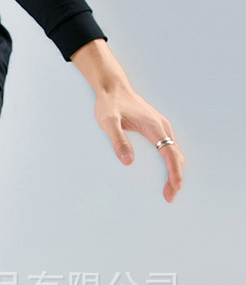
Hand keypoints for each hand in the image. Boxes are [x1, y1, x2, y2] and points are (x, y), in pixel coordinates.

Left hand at [71, 40, 183, 202]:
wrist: (112, 87)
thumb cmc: (110, 104)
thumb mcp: (108, 122)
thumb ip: (118, 141)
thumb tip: (128, 161)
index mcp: (154, 127)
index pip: (170, 154)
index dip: (174, 172)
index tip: (175, 187)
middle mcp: (162, 126)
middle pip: (176, 156)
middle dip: (176, 177)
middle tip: (169, 197)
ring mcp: (161, 126)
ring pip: (174, 152)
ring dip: (174, 170)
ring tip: (169, 189)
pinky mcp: (156, 127)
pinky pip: (168, 147)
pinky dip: (170, 162)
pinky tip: (164, 172)